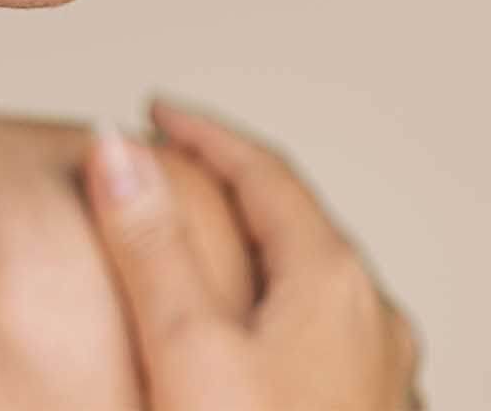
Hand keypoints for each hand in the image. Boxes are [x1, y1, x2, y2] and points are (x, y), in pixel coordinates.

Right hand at [83, 98, 425, 409]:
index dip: (204, 134)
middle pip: (293, 221)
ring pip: (306, 282)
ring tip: (192, 241)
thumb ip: (149, 244)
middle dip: (226, 184)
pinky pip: (312, 333)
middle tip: (166, 166)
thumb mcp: (187, 353)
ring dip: (247, 246)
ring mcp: (375, 380)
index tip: (155, 111)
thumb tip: (115, 146)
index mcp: (336, 286)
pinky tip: (233, 338)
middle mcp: (372, 324)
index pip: (267, 171)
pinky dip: (262, 303)